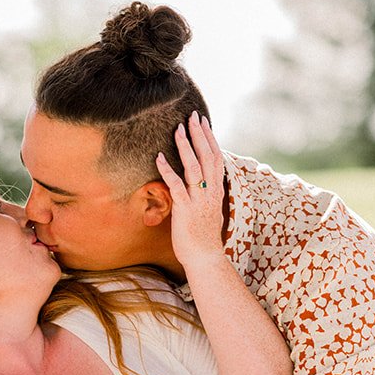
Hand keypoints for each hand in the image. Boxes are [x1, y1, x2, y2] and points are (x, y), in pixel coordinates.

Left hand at [154, 113, 226, 272]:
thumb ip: (205, 193)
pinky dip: (167, 170)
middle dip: (200, 135)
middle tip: (192, 115)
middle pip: (207, 157)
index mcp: (216, 190)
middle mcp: (210, 192)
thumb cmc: (204, 236)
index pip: (216, 158)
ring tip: (178, 129)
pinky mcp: (185, 209)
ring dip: (186, 147)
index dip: (210, 138)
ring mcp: (198, 200)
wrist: (205, 258)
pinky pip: (176, 186)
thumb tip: (201, 180)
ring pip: (194, 167)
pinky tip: (158, 157)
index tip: (203, 121)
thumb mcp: (209, 210)